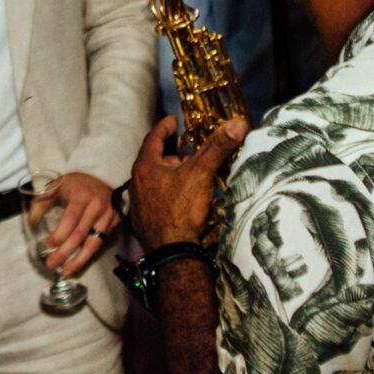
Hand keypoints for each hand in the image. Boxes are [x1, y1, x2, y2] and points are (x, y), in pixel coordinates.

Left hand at [42, 171, 120, 275]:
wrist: (103, 176)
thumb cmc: (77, 183)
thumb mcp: (58, 185)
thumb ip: (43, 202)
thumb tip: (31, 221)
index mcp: (82, 196)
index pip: (70, 220)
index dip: (59, 235)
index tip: (47, 245)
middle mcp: (97, 207)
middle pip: (80, 236)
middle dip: (64, 253)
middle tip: (51, 264)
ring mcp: (109, 216)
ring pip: (94, 244)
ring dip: (79, 260)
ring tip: (66, 271)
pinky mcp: (116, 222)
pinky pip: (102, 242)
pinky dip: (89, 254)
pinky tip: (79, 262)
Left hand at [130, 115, 248, 251]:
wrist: (172, 252)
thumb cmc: (181, 209)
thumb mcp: (201, 173)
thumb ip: (217, 148)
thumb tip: (237, 124)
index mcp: (145, 167)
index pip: (153, 138)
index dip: (165, 128)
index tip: (173, 121)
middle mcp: (137, 183)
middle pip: (154, 160)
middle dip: (171, 153)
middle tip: (187, 149)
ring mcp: (138, 204)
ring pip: (155, 181)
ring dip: (169, 174)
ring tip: (188, 173)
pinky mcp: (144, 222)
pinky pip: (155, 199)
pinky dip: (167, 193)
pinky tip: (181, 199)